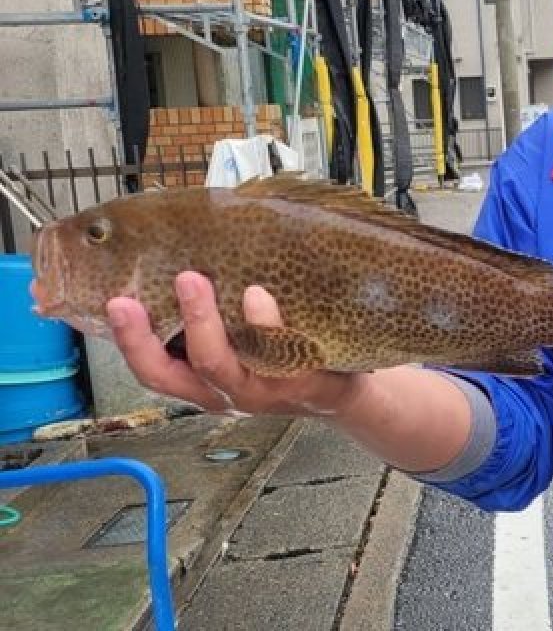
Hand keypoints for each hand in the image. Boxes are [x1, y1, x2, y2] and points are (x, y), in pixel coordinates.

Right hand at [106, 271, 358, 417]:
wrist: (343, 390)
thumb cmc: (280, 357)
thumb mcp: (239, 346)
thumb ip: (211, 318)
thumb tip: (182, 256)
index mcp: (201, 382)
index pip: (152, 370)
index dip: (129, 341)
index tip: (115, 303)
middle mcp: (224, 391)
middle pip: (170, 375)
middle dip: (147, 335)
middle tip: (132, 296)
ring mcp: (260, 390)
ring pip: (219, 364)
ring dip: (202, 322)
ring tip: (193, 280)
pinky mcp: (297, 382)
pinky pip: (275, 352)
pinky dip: (263, 322)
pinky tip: (257, 296)